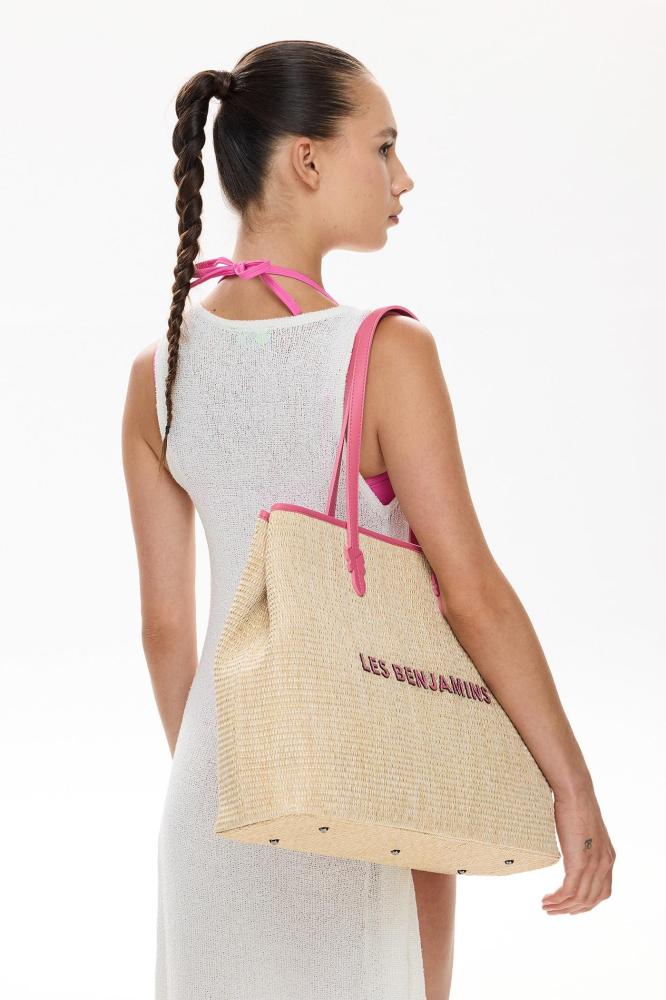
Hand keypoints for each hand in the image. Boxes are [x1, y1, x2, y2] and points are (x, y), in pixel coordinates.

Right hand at [542, 786, 615, 914]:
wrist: (575, 792)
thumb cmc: (576, 805)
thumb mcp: (585, 831)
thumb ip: (584, 845)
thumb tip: (573, 848)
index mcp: (608, 857)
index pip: (602, 892)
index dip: (586, 903)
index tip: (570, 907)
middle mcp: (605, 864)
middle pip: (591, 899)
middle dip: (572, 909)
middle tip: (554, 911)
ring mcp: (594, 864)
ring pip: (579, 898)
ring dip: (562, 907)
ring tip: (546, 906)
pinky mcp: (580, 863)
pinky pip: (569, 891)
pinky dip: (558, 899)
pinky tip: (547, 900)